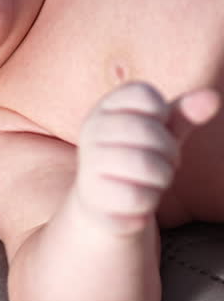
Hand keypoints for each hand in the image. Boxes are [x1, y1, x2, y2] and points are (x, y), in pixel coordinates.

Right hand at [75, 82, 219, 234]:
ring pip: (147, 166)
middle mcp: (92, 132)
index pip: (144, 95)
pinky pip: (139, 197)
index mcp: (105, 108)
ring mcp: (90, 165)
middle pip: (149, 131)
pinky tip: (139, 199)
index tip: (157, 128)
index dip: (163, 115)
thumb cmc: (137, 159)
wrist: (103, 205)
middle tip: (163, 162)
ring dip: (162, 177)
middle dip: (169, 151)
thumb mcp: (161, 132)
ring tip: (152, 180)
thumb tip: (213, 97)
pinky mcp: (94, 198)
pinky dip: (149, 200)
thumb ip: (184, 113)